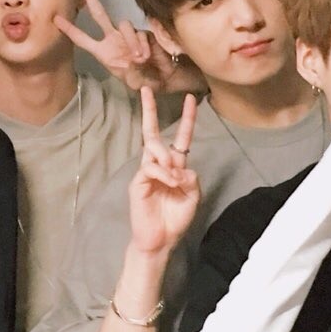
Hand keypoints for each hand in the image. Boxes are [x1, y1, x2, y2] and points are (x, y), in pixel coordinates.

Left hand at [55, 0, 190, 92]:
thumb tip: (134, 58)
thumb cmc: (145, 81)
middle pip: (99, 14)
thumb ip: (131, 72)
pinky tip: (147, 57)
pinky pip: (141, 33)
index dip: (70, 29)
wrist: (165, 77)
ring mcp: (129, 34)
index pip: (82, 39)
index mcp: (103, 52)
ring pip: (124, 24)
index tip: (55, 19)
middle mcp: (113, 39)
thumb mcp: (134, 82)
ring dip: (131, 42)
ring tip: (139, 59)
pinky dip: (143, 46)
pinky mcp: (145, 31)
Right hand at [126, 88, 201, 255]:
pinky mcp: (138, 182)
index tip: (191, 100)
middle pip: (153, 133)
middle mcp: (159, 165)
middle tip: (146, 91)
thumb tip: (180, 165)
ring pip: (154, 149)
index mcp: (175, 166)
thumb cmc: (176, 219)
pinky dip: (163, 173)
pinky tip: (170, 182)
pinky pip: (150, 167)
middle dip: (149, 111)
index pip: (180, 138)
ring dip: (167, 158)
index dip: (187, 119)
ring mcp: (146, 172)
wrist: (161, 240)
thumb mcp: (193, 196)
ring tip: (175, 178)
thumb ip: (191, 177)